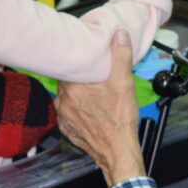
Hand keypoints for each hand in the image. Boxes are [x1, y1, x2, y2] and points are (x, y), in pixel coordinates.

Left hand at [55, 31, 145, 186]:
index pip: (62, 65)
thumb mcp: (124, 83)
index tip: (77, 56)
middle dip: (75, 76)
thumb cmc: (119, 121)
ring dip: (75, 93)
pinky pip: (67, 113)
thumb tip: (119, 36)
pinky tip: (90, 109)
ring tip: (91, 92)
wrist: (118, 152)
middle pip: (64, 81)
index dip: (70, 59)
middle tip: (89, 73)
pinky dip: (76, 110)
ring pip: (65, 97)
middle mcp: (64, 101)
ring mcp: (64, 116)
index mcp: (73, 87)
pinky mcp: (67, 129)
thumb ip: (121, 56)